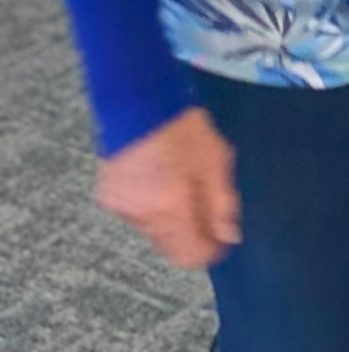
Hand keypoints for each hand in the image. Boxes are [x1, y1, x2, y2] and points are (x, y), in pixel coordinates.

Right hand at [96, 107, 240, 269]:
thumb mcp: (216, 161)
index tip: (221, 236)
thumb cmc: (183, 127)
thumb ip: (223, 204)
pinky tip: (155, 175)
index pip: (191, 257)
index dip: (210, 249)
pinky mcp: (108, 198)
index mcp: (173, 209)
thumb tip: (229, 237)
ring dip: (168, 216)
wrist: (138, 101)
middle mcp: (145, 218)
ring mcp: (123, 209)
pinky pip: (136, 213)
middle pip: (171, 247)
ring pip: (154, 229)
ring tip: (176, 179)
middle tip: (201, 201)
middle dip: (190, 231)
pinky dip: (148, 203)